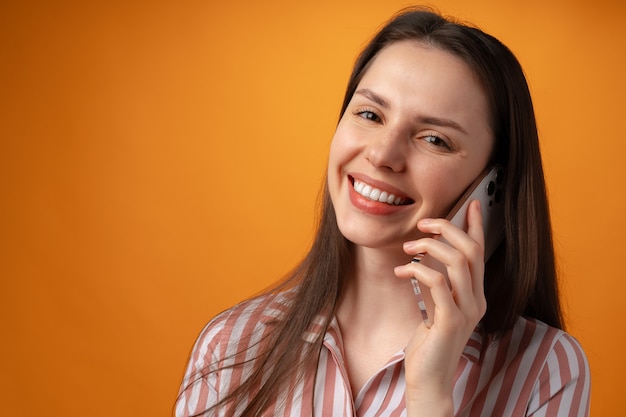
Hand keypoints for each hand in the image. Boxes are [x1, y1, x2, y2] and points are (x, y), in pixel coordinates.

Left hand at [393, 200, 486, 416]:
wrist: (430, 380)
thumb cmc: (429, 344)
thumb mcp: (435, 308)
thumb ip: (437, 285)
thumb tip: (424, 259)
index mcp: (474, 295)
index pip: (480, 253)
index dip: (477, 226)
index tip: (473, 204)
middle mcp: (476, 300)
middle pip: (471, 250)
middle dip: (448, 229)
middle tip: (424, 224)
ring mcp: (466, 311)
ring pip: (458, 262)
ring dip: (430, 247)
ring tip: (407, 248)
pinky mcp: (450, 322)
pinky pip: (439, 284)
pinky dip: (418, 271)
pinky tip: (401, 271)